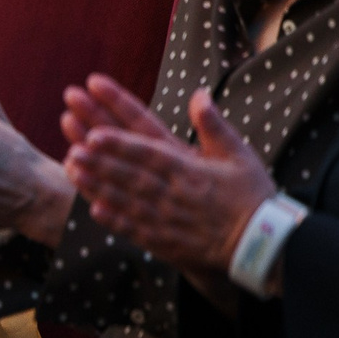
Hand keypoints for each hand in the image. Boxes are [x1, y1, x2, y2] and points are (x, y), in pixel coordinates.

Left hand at [60, 76, 273, 278]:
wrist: (265, 244)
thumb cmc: (252, 195)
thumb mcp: (239, 155)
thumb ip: (215, 125)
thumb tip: (198, 94)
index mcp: (191, 171)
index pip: (149, 153)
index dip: (121, 144)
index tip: (95, 133)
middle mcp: (175, 195)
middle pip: (131, 174)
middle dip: (101, 160)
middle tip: (73, 147)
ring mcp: (169, 220)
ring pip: (128, 200)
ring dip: (99, 185)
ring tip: (72, 169)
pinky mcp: (167, 242)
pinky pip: (137, 231)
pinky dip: (115, 221)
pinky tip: (94, 209)